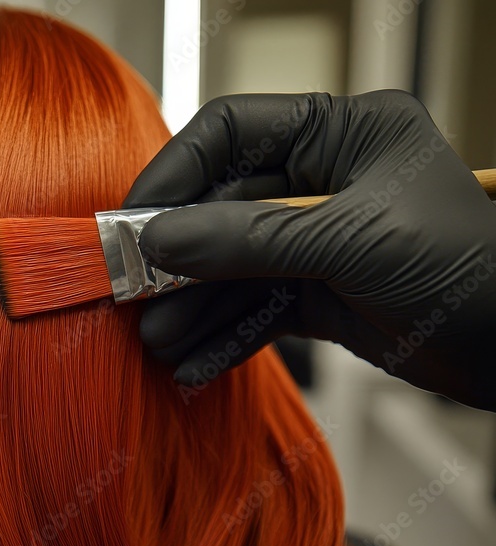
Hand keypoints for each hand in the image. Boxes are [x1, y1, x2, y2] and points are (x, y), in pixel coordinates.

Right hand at [123, 90, 495, 410]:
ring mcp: (317, 238)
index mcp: (342, 134)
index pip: (233, 132)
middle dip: (179, 258)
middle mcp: (322, 180)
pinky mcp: (318, 291)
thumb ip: (248, 240)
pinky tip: (195, 362)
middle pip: (222, 208)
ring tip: (159, 342)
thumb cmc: (465, 268)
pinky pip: (254, 307)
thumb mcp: (348, 242)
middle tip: (135, 294)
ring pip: (232, 265)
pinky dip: (225, 335)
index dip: (175, 170)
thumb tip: (160, 240)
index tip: (133, 218)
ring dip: (194, 305)